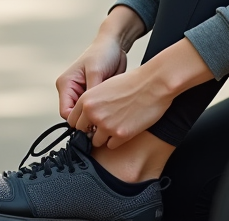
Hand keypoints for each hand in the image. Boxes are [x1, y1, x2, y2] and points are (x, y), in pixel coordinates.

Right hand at [56, 6, 145, 119]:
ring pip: (86, 114)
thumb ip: (91, 93)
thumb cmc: (103, 53)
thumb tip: (90, 114)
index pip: (66, 112)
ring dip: (96, 115)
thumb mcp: (96, 72)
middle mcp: (71, 90)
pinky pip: (95, 110)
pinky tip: (112, 109)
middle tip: (104, 120)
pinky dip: (102, 111)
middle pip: (75, 116)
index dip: (79, 120)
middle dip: (88, 119)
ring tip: (109, 112)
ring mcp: (82, 93)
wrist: (116, 45)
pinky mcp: (93, 95)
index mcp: (66, 84)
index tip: (94, 123)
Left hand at [67, 37, 214, 149]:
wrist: (155, 83)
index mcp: (87, 99)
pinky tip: (126, 128)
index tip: (90, 123)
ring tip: (118, 125)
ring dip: (105, 136)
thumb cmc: (134, 82)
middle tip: (104, 125)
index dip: (82, 122)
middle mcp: (93, 113)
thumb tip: (89, 117)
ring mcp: (106, 125)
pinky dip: (118, 140)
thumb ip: (94, 102)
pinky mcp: (120, 135)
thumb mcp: (106, 87)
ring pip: (96, 141)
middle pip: (82, 133)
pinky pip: (111, 146)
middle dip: (91, 130)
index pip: (73, 120)